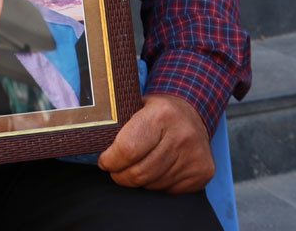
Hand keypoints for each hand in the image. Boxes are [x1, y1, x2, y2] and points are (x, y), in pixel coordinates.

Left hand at [97, 94, 213, 193]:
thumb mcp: (138, 105)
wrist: (194, 112)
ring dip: (139, 181)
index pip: (128, 149)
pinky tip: (157, 169)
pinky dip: (157, 185)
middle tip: (115, 170)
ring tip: (137, 167)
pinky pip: (168, 190)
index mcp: (162, 114)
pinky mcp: (202, 172)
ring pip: (153, 184)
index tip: (104, 161)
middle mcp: (182, 135)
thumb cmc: (157, 111)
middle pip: (139, 172)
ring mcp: (194, 155)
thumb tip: (92, 141)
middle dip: (120, 175)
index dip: (111, 160)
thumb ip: (119, 122)